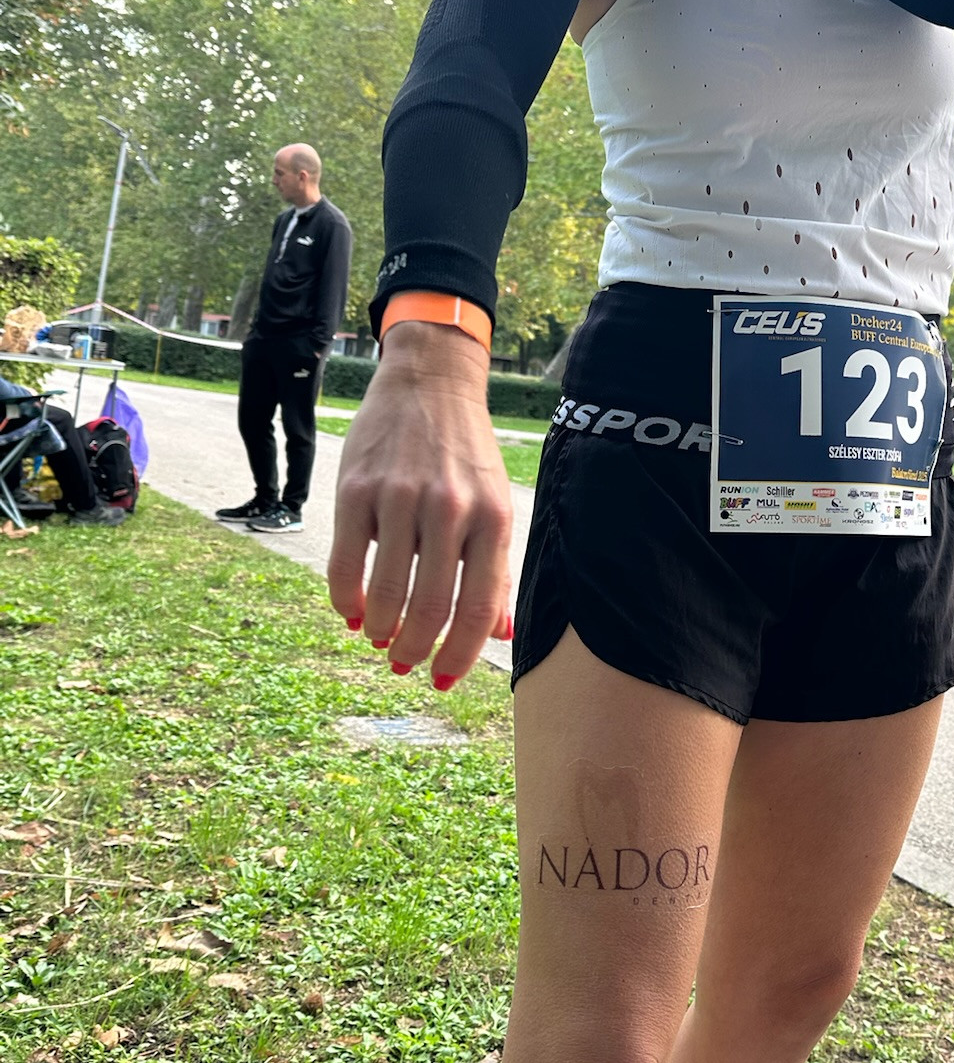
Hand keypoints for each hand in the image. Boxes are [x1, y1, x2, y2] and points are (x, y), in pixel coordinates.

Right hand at [328, 322, 513, 687]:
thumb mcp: (494, 505)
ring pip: (384, 592)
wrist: (430, 383)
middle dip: (414, 649)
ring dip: (379, 630)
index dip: (459, 655)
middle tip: (405, 664)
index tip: (443, 679)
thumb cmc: (467, 456)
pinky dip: (345, 600)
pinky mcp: (355, 489)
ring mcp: (400, 498)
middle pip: (429, 607)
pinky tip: (351, 613)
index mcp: (492, 519)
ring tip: (379, 639)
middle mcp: (449, 509)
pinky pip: (345, 563)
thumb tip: (499, 635)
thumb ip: (495, 569)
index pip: (477, 608)